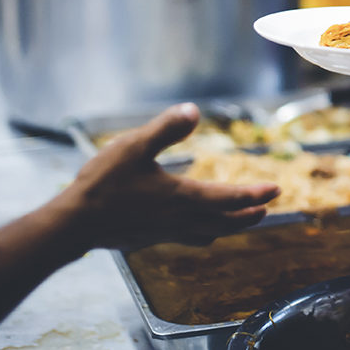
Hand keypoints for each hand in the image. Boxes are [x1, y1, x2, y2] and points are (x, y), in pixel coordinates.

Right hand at [54, 104, 279, 249]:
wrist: (74, 224)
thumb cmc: (103, 184)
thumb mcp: (133, 146)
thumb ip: (165, 129)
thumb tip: (194, 110)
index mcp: (182, 198)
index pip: (228, 198)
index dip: (254, 194)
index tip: (275, 190)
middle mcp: (179, 219)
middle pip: (225, 221)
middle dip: (248, 214)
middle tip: (266, 208)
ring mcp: (165, 232)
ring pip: (208, 232)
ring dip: (229, 226)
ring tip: (240, 220)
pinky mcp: (151, 238)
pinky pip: (189, 237)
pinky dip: (205, 232)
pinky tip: (198, 228)